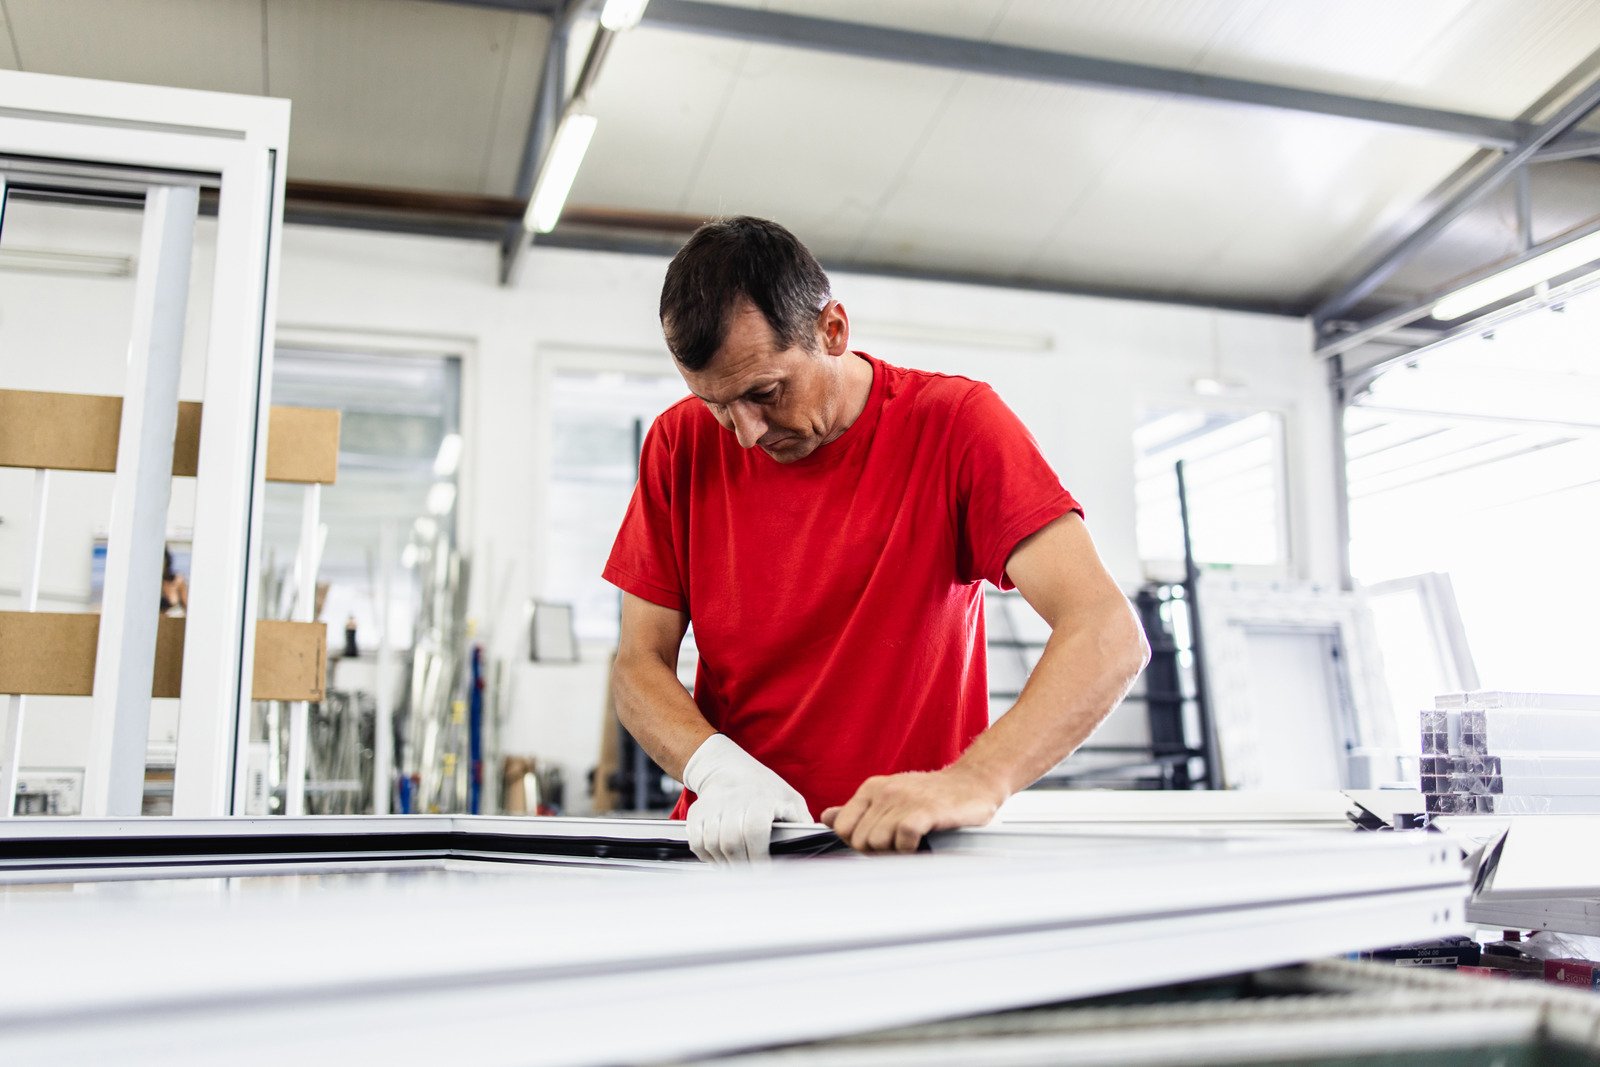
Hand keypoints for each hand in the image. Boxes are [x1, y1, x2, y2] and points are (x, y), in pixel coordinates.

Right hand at [682, 734, 809, 863]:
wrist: (725, 768)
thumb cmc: (761, 787)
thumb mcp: (789, 797)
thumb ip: (800, 820)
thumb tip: (815, 840)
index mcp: (759, 799)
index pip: (755, 831)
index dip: (759, 856)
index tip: (764, 871)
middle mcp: (733, 802)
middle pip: (732, 843)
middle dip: (742, 865)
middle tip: (751, 874)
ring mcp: (712, 808)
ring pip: (714, 845)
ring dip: (725, 863)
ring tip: (737, 867)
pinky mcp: (696, 815)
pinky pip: (698, 844)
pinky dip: (708, 856)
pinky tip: (721, 858)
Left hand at [820, 768, 1003, 853]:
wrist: (974, 783)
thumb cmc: (932, 795)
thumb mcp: (889, 796)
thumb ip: (857, 809)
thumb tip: (826, 817)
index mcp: (872, 789)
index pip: (843, 828)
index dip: (858, 843)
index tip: (879, 844)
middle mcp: (885, 792)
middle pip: (860, 841)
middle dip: (877, 852)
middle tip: (900, 846)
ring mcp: (905, 800)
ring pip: (878, 842)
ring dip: (895, 852)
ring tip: (912, 844)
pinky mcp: (925, 810)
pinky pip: (903, 838)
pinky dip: (911, 848)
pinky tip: (922, 843)